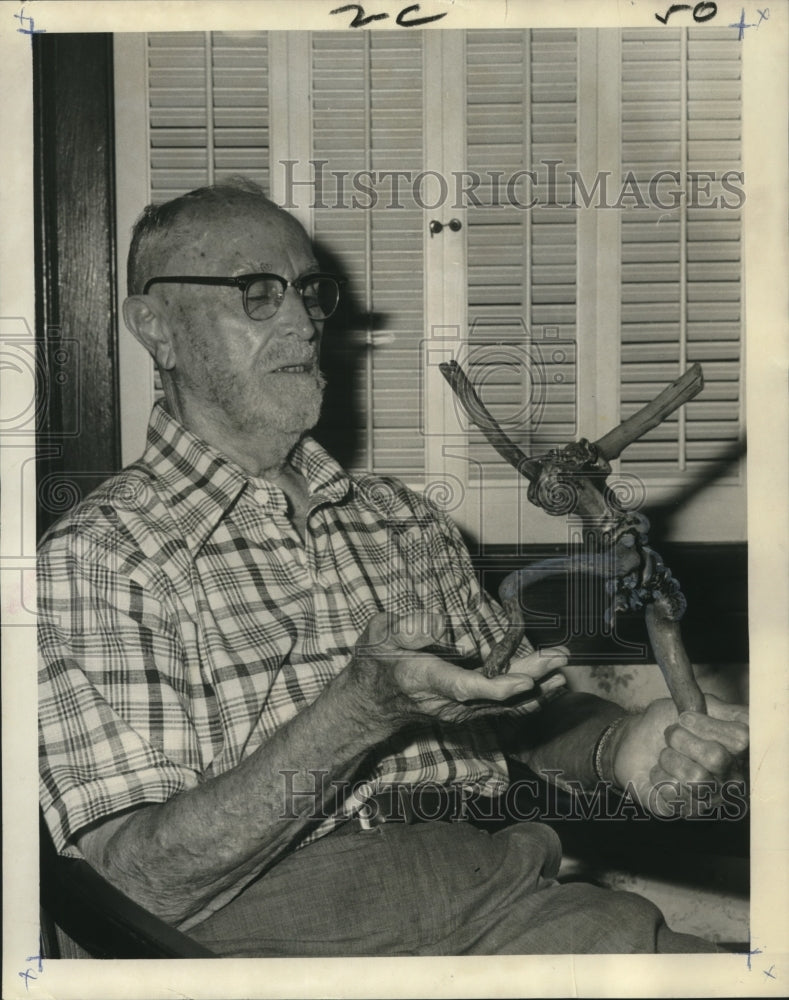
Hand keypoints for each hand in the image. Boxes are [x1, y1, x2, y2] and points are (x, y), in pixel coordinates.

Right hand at [348, 611, 567, 730]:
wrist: (370, 703)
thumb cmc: (375, 662)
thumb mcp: (379, 634)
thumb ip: (410, 627)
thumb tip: (444, 625)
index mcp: (424, 679)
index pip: (465, 687)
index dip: (498, 687)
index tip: (525, 681)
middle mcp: (446, 701)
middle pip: (495, 694)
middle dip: (531, 677)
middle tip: (559, 657)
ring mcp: (458, 711)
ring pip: (504, 704)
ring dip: (537, 688)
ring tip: (563, 670)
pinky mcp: (466, 712)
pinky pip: (502, 708)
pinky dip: (529, 697)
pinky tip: (551, 686)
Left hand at [612, 694, 748, 816]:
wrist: (635, 741)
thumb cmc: (667, 723)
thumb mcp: (692, 704)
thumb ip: (718, 707)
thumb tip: (742, 715)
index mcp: (738, 751)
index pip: (741, 739)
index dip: (707, 726)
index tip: (683, 717)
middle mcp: (731, 778)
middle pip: (716, 757)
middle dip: (682, 739)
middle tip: (669, 735)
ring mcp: (711, 798)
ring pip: (696, 778)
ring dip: (669, 758)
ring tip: (664, 755)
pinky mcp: (686, 811)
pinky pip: (674, 793)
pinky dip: (657, 776)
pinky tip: (658, 773)